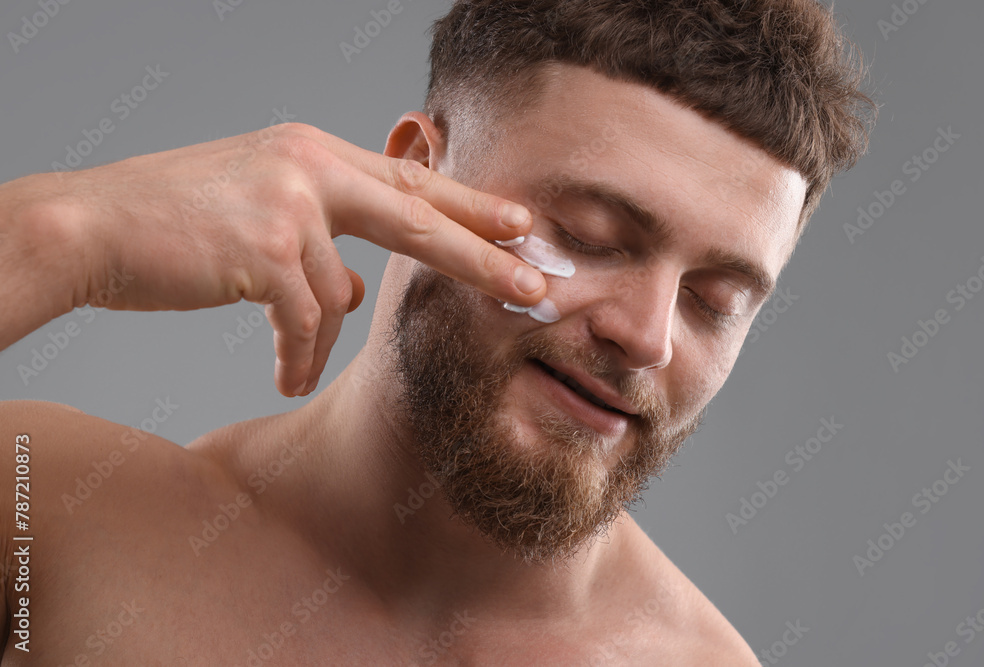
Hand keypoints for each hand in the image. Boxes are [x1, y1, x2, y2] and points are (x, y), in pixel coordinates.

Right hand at [41, 122, 544, 395]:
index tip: (521, 221)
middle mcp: (310, 166)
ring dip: (311, 336)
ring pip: (339, 294)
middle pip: (420, 217)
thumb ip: (317, 240)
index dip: (469, 202)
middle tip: (537, 286)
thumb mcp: (257, 211)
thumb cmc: (171, 224)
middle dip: (484, 256)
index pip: (409, 179)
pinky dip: (296, 355)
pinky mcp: (268, 251)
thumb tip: (357, 289)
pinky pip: (306, 323)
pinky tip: (284, 375)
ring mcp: (291, 205)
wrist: (90, 227)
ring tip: (288, 360)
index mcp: (312, 152)